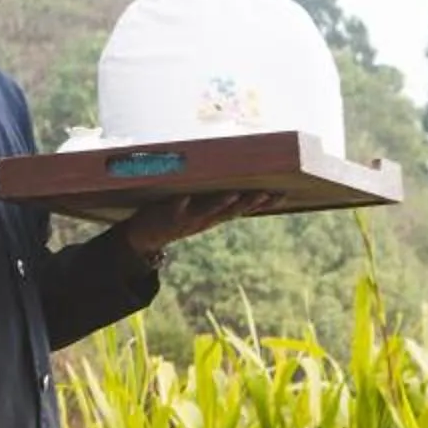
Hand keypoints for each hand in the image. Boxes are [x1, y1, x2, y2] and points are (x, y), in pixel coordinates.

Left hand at [119, 192, 278, 259]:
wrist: (145, 238)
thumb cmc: (175, 219)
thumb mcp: (199, 212)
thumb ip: (215, 203)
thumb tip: (235, 189)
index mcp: (213, 216)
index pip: (242, 209)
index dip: (262, 203)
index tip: (282, 194)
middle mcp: (204, 219)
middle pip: (231, 211)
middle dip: (249, 203)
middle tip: (267, 193)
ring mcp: (186, 219)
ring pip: (207, 211)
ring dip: (220, 204)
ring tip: (233, 195)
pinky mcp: (167, 215)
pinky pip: (174, 209)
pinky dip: (179, 204)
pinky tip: (184, 197)